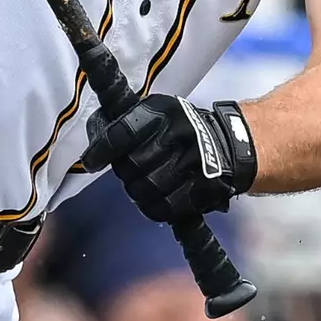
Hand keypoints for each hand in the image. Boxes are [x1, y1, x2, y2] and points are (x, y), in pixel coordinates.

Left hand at [83, 96, 256, 224]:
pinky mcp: (201, 189)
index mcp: (163, 112)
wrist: (229, 144)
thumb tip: (94, 143)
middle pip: (130, 166)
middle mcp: (178, 134)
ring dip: (137, 191)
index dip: (102, 150)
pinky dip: (152, 207)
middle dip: (125, 172)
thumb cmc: (181, 129)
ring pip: (144, 189)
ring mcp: (192, 163)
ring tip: (144, 183)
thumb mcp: (158, 112)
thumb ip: (129, 122)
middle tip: (131, 169)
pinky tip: (156, 198)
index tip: (91, 162)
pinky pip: (162, 208)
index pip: (122, 132)